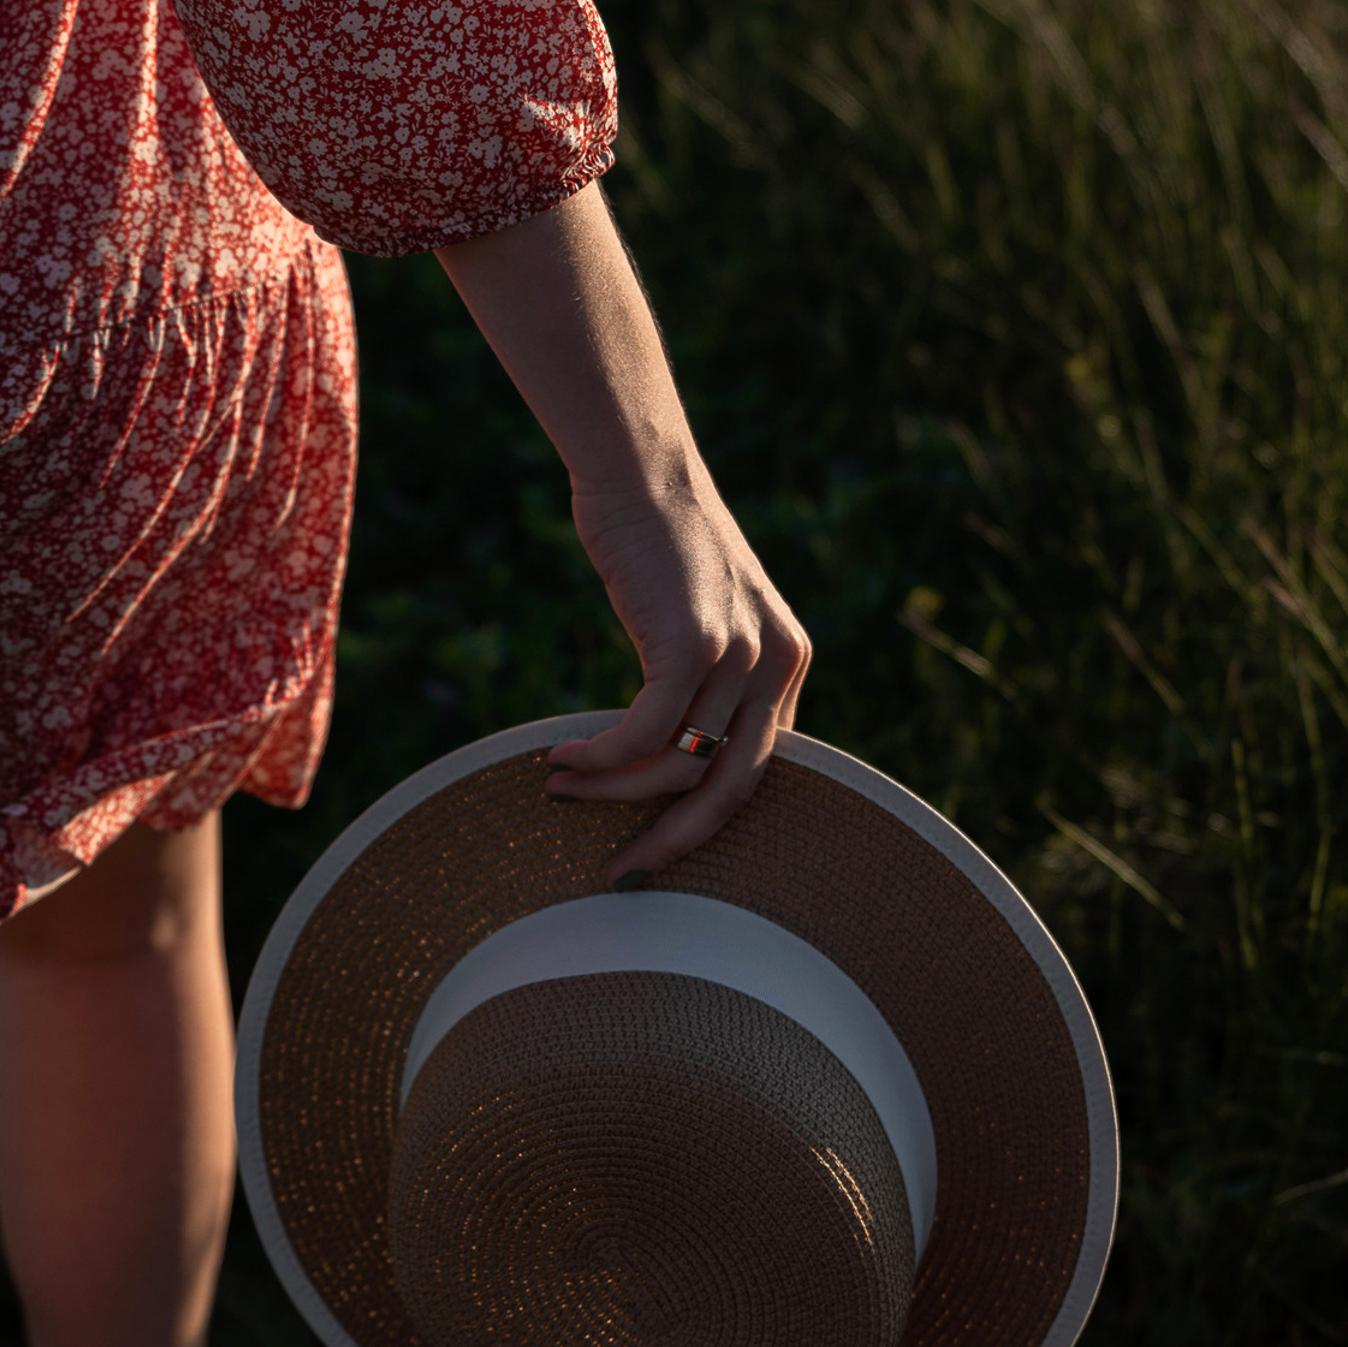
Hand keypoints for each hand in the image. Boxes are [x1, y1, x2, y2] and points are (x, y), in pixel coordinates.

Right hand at [545, 460, 810, 882]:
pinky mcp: (694, 640)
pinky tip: (564, 758)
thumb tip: (666, 757)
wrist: (638, 471)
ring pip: (680, 762)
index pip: (755, 770)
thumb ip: (704, 681)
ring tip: (560, 788)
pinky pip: (647, 732)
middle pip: (731, 788)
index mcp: (787, 664)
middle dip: (673, 842)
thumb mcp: (698, 617)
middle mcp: (778, 663)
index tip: (650, 851)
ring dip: (613, 789)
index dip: (702, 821)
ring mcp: (740, 652)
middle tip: (621, 874)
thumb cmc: (654, 543)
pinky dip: (603, 757)